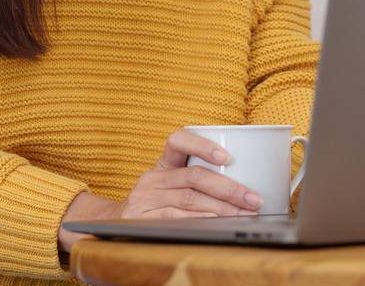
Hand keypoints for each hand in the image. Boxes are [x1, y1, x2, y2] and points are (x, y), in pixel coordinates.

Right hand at [57, 128, 266, 253]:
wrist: (112, 225)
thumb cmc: (156, 202)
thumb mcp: (170, 183)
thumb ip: (196, 177)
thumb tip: (242, 180)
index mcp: (163, 163)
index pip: (178, 139)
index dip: (202, 145)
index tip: (227, 157)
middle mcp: (152, 178)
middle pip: (194, 177)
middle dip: (229, 189)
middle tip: (252, 199)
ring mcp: (145, 199)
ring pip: (189, 200)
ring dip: (221, 209)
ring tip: (243, 214)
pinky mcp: (142, 220)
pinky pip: (176, 219)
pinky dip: (200, 222)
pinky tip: (217, 225)